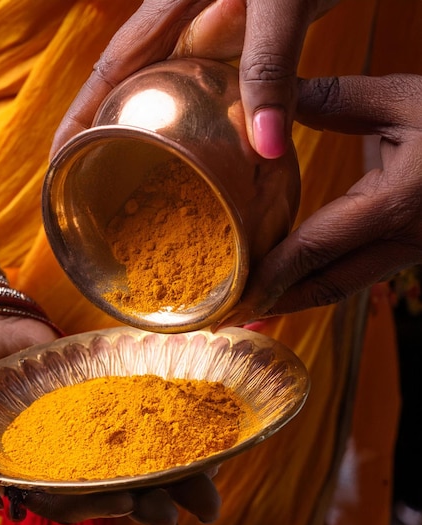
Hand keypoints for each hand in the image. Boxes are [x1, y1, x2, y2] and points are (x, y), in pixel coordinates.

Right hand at [0, 312, 221, 524]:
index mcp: (26, 470)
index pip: (64, 502)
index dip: (95, 508)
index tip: (129, 504)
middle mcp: (62, 454)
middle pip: (109, 487)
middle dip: (148, 502)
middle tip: (184, 511)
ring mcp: (86, 423)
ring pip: (132, 457)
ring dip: (170, 477)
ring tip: (205, 493)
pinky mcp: (103, 390)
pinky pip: (139, 411)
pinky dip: (168, 427)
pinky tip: (199, 436)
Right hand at [51, 0, 338, 159]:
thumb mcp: (280, 2)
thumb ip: (268, 66)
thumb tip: (265, 148)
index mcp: (166, 15)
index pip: (107, 76)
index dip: (78, 123)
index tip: (58, 166)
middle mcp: (179, 29)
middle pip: (127, 92)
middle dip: (104, 139)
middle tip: (94, 190)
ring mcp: (208, 35)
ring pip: (166, 96)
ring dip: (150, 137)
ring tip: (138, 183)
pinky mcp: (240, 40)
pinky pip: (208, 92)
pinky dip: (201, 125)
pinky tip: (209, 152)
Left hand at [224, 74, 421, 320]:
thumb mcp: (407, 99)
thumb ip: (337, 100)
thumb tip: (269, 106)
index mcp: (396, 202)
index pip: (315, 248)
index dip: (271, 275)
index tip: (233, 292)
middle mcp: (403, 240)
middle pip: (325, 286)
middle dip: (275, 304)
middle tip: (229, 317)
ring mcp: (409, 253)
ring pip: (340, 288)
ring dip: (293, 302)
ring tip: (249, 312)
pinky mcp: (408, 252)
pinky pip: (353, 277)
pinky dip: (315, 286)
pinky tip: (287, 289)